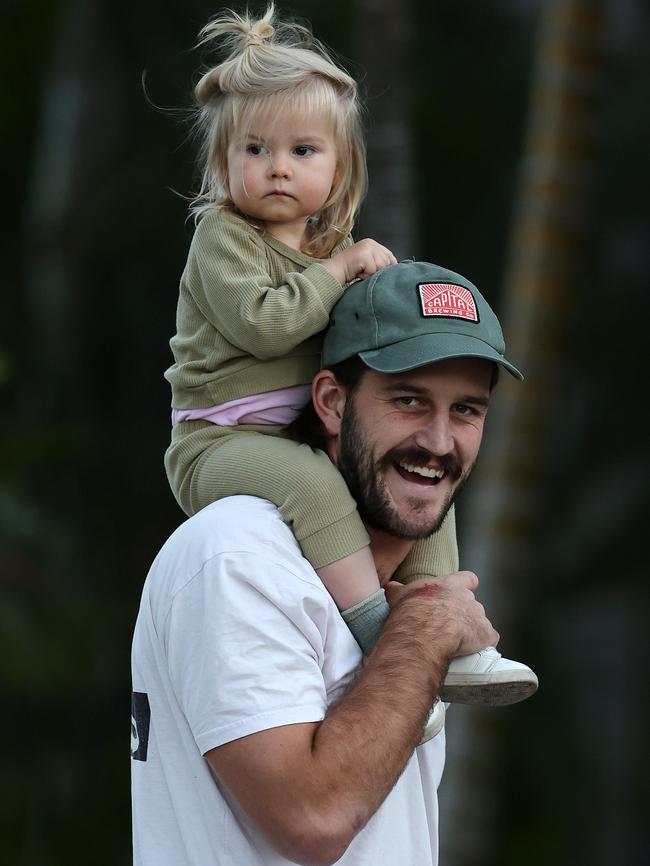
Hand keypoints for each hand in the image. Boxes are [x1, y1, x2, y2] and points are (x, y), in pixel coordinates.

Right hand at [322, 238, 396, 283]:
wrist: (334, 271)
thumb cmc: (349, 270)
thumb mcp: (367, 263)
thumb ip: (378, 262)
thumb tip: (393, 270)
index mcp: (372, 243)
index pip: (390, 256)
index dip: (389, 267)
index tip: (384, 275)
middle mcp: (371, 243)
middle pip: (387, 262)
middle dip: (378, 272)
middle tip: (365, 273)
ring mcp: (367, 248)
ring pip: (381, 267)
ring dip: (371, 274)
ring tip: (361, 272)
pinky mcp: (364, 255)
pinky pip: (373, 270)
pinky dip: (366, 276)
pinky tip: (358, 273)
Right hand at [384, 572, 499, 660]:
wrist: (422, 632)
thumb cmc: (411, 612)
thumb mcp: (399, 595)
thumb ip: (397, 588)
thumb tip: (390, 586)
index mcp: (450, 584)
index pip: (468, 579)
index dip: (466, 587)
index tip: (460, 594)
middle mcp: (468, 597)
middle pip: (472, 604)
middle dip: (464, 614)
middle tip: (448, 625)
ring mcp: (479, 616)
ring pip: (480, 622)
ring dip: (472, 631)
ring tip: (456, 642)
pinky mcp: (486, 634)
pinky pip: (489, 639)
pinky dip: (482, 644)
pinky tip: (470, 651)